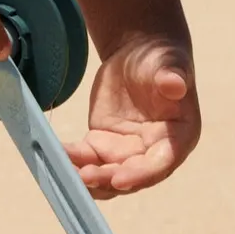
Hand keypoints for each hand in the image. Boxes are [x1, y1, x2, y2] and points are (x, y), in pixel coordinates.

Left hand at [62, 37, 199, 196]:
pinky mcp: (102, 145)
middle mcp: (153, 153)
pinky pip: (86, 159)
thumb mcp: (169, 64)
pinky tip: (56, 154)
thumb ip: (172, 77)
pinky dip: (71, 160)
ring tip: (65, 172)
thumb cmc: (160, 59)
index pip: (160, 165)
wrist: (138, 54)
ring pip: (107, 175)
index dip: (141, 176)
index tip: (119, 180)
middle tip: (83, 176)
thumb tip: (175, 84)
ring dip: (86, 179)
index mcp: (178, 138)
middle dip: (107, 179)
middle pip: (130, 175)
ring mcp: (126, 152)